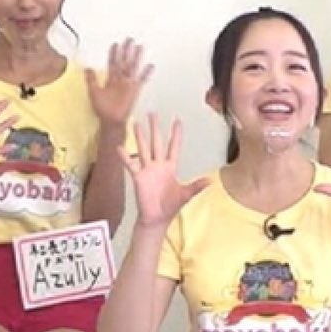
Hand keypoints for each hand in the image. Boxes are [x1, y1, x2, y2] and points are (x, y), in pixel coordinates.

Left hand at [87, 39, 151, 125]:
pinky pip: (142, 79)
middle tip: (129, 40)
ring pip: (133, 67)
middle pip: (124, 61)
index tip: (116, 44)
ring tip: (140, 47)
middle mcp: (120, 80)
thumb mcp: (93, 92)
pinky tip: (151, 65)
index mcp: (111, 79)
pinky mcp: (135, 89)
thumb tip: (86, 68)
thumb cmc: (103, 109)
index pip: (113, 62)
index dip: (114, 53)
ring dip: (136, 57)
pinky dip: (146, 73)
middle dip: (127, 50)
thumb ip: (91, 80)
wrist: (111, 120)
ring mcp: (128, 84)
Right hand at [121, 113, 209, 228]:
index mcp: (170, 167)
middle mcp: (158, 165)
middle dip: (155, 128)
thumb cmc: (170, 206)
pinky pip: (131, 165)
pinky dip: (125, 157)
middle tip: (152, 113)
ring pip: (143, 149)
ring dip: (140, 137)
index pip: (174, 146)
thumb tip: (211, 181)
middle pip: (156, 142)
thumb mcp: (185, 195)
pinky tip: (119, 147)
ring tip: (136, 123)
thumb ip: (196, 186)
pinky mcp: (138, 177)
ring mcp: (147, 170)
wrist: (157, 218)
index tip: (177, 120)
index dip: (176, 134)